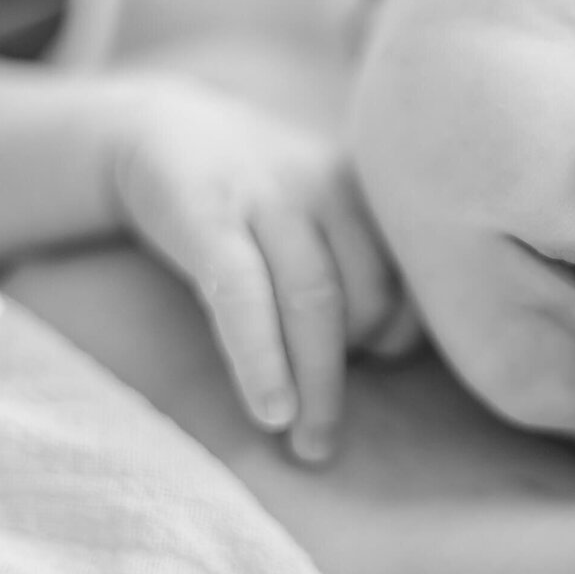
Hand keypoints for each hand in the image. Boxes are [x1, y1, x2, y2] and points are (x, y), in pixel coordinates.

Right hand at [105, 76, 419, 462]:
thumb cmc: (261, 195)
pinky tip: (270, 411)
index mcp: (368, 189)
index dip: (402, 334)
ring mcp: (269, 197)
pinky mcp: (206, 216)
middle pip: (369, 294)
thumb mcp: (322, 210)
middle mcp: (329, 187)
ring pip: (314, 300)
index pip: (411, 279)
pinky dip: (261, 360)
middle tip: (329, 433)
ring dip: (318, 384)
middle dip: (358, 372)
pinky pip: (243, 298)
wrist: (163, 130)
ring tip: (310, 444)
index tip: (378, 367)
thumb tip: (400, 349)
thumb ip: (364, 260)